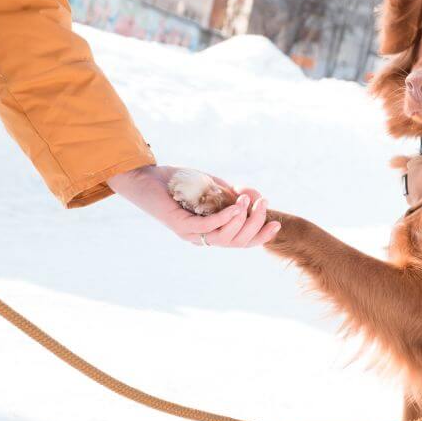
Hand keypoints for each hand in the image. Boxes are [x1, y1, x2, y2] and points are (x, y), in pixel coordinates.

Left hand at [107, 165, 279, 246]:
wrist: (145, 178)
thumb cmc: (178, 182)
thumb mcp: (211, 186)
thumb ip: (231, 193)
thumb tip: (254, 196)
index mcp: (210, 232)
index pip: (241, 242)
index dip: (260, 237)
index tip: (277, 224)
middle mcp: (201, 238)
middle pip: (237, 241)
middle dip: (255, 224)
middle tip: (264, 203)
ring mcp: (190, 233)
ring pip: (225, 237)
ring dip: (241, 219)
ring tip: (247, 200)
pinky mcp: (180, 224)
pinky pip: (208, 226)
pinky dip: (225, 217)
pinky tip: (236, 205)